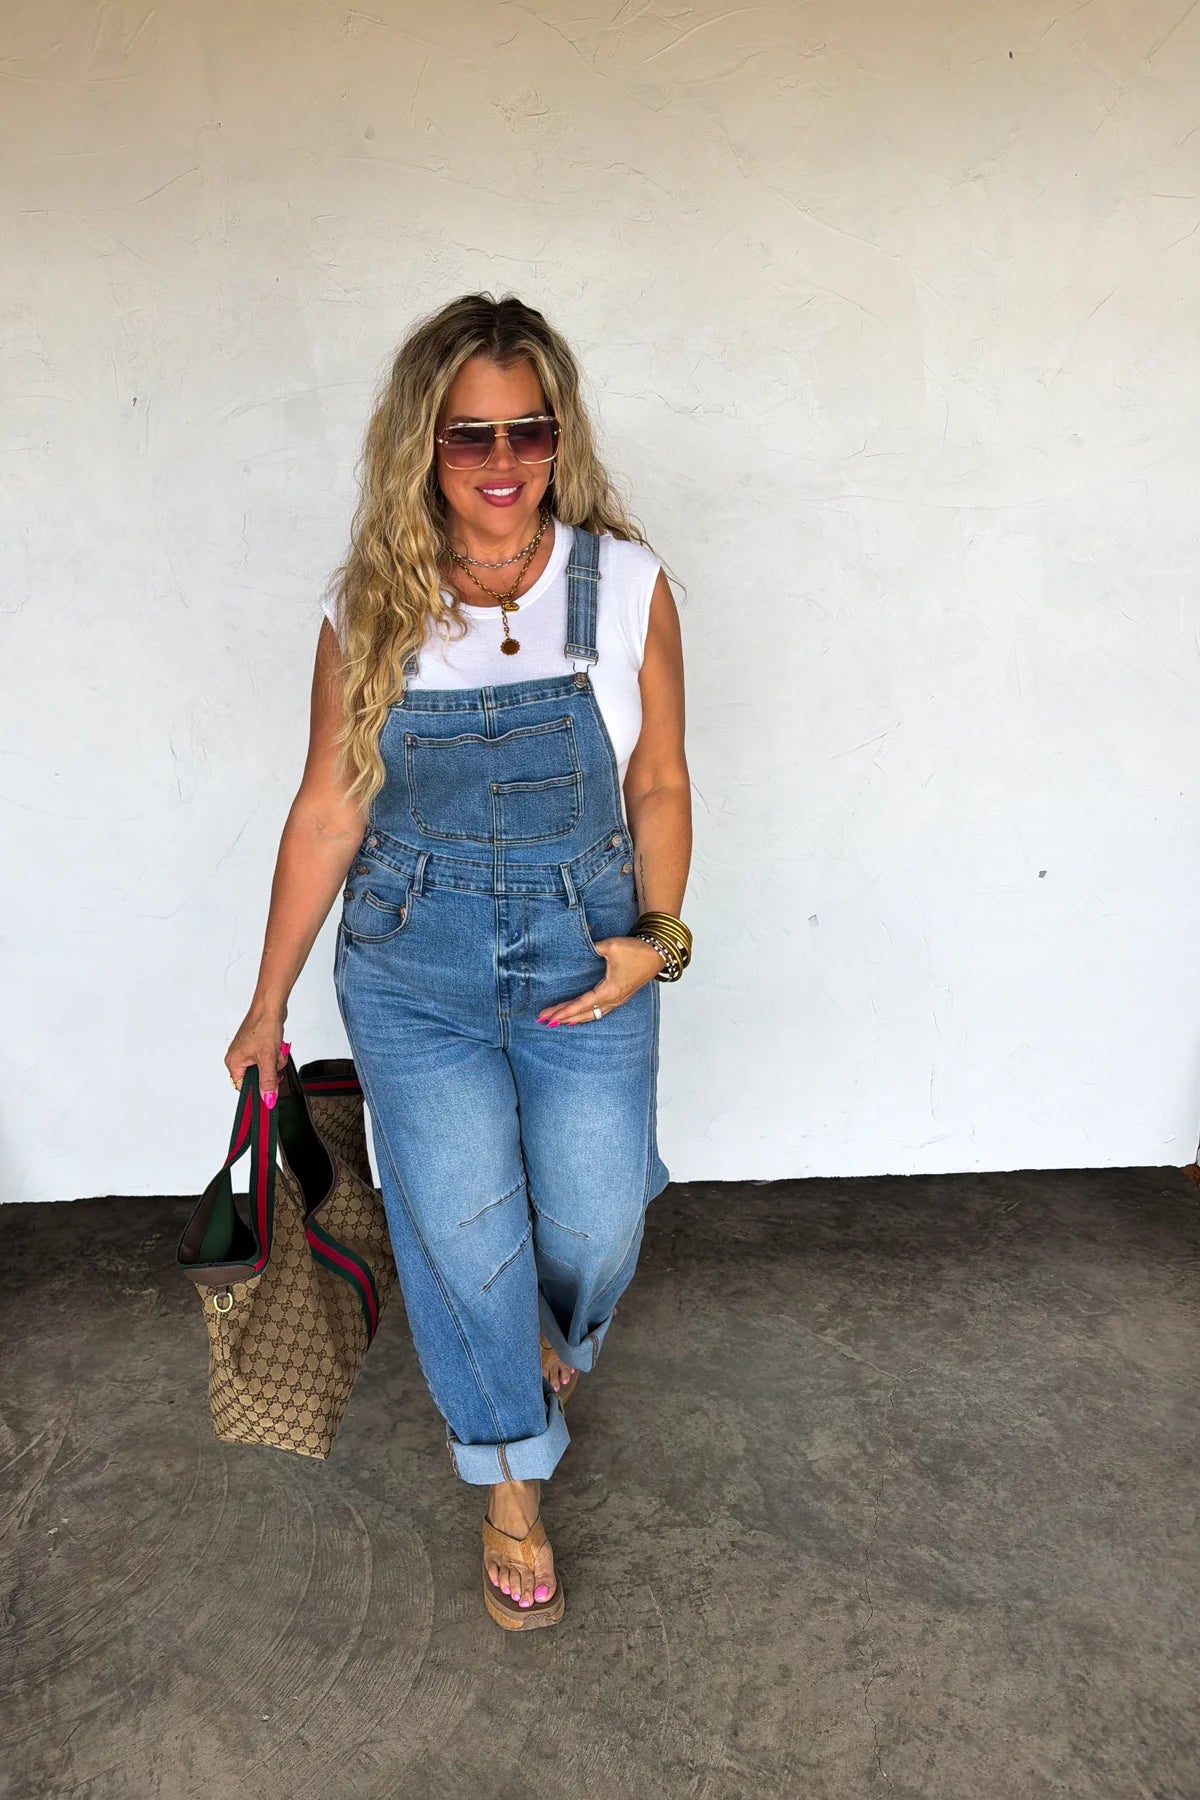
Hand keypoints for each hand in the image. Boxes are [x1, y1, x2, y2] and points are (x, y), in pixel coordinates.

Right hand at [225, 1007, 289, 1107]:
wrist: (270, 1006)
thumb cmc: (263, 1025)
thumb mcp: (267, 1058)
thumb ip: (268, 1081)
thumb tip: (267, 1099)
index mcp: (233, 1063)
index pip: (244, 1088)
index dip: (258, 1089)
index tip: (269, 1091)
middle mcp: (237, 1058)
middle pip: (258, 1077)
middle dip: (270, 1070)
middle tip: (273, 1059)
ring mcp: (248, 1052)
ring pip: (266, 1068)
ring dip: (275, 1061)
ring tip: (275, 1049)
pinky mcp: (257, 1046)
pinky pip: (268, 1059)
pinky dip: (275, 1054)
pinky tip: (277, 1046)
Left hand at [537, 936, 664, 1025]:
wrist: (658, 953)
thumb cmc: (636, 950)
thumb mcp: (610, 946)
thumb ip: (590, 946)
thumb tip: (575, 942)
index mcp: (610, 990)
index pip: (582, 1004)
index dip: (564, 1010)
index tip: (549, 1016)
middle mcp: (613, 999)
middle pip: (584, 1014)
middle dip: (564, 1017)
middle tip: (544, 1020)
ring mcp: (618, 1000)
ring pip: (593, 1015)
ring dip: (575, 1018)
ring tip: (557, 1021)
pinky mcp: (620, 997)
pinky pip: (600, 1011)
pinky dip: (586, 1015)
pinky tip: (579, 1016)